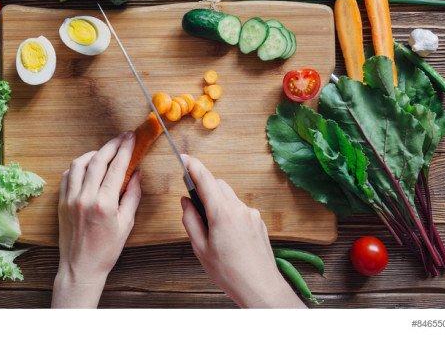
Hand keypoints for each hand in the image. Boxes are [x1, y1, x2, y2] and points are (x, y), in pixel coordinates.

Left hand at [52, 132, 140, 307]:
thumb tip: (136, 174)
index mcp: (104, 204)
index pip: (116, 168)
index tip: (131, 138)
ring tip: (105, 152)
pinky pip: (67, 176)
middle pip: (98, 160)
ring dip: (93, 153)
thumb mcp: (126, 224)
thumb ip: (132, 196)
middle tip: (122, 138)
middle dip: (112, 145)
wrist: (80, 267)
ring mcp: (70, 199)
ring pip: (79, 164)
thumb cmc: (106, 249)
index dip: (125, 150)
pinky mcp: (61, 202)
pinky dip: (78, 166)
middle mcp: (85, 197)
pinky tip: (87, 166)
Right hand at [180, 154, 304, 307]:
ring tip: (212, 230)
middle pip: (218, 185)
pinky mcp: (259, 222)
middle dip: (204, 188)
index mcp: (222, 214)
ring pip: (229, 197)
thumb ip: (190, 221)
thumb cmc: (230, 273)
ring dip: (217, 203)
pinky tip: (227, 237)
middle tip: (194, 206)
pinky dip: (229, 214)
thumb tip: (186, 202)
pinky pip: (239, 209)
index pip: (205, 179)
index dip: (192, 165)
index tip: (183, 157)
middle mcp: (239, 209)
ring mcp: (251, 214)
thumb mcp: (200, 249)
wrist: (261, 287)